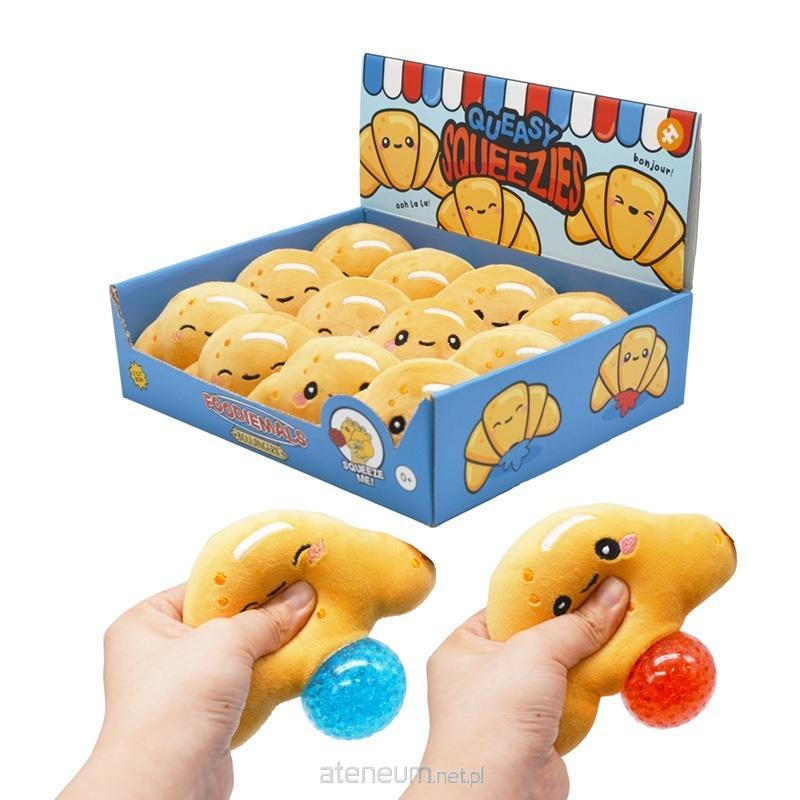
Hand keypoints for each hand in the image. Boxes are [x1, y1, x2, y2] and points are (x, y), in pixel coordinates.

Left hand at [59, 580, 315, 799]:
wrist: (166, 785)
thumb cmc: (175, 703)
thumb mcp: (226, 642)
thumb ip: (268, 618)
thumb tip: (303, 596)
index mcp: (145, 622)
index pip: (203, 587)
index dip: (245, 580)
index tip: (285, 571)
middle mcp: (158, 653)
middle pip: (224, 621)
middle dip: (264, 615)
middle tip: (304, 598)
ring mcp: (182, 688)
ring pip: (237, 656)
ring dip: (270, 649)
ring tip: (310, 628)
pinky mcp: (204, 718)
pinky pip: (244, 686)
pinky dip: (269, 679)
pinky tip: (299, 664)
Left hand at [405, 577, 628, 799]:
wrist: (496, 798)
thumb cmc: (492, 720)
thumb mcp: (534, 653)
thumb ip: (576, 624)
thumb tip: (613, 593)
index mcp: (464, 646)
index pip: (508, 606)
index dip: (545, 590)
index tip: (583, 574)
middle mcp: (484, 674)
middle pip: (538, 636)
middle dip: (574, 622)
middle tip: (611, 596)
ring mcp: (512, 706)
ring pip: (559, 669)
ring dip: (588, 654)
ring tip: (623, 622)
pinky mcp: (540, 733)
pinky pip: (572, 700)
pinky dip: (593, 687)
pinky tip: (618, 665)